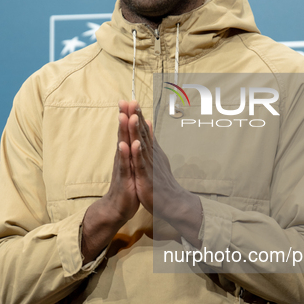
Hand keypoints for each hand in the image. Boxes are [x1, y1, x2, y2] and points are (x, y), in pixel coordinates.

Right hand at [80, 106, 139, 262]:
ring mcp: (122, 167)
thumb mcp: (132, 165)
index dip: (129, 116)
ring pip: (123, 146)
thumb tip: (135, 135)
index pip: (127, 131)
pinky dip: (126, 154)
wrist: (118, 207)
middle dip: (125, 117)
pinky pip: (125, 165)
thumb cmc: (127, 185)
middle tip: (125, 101)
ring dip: (124, 131)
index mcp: (126, 153)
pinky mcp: (123, 178)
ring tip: (124, 116)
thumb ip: (132, 150)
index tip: (130, 99)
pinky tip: (126, 145)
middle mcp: (122, 157)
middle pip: (123, 134)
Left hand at [125, 101, 202, 244]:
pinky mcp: (146, 178)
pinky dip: (138, 154)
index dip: (136, 115)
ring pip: (141, 146)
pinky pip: (141, 165)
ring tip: (132, 116)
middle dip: (136, 117)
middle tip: (131, 101)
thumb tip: (146, 123)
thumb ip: (151, 140)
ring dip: (136, 131)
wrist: (173, 203)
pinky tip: (134, 144)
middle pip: (142, 133)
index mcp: (151, 151)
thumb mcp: (156, 157)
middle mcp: (151, 155)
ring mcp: (149, 166)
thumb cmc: (163, 182)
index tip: (130, 100)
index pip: (142, 130)